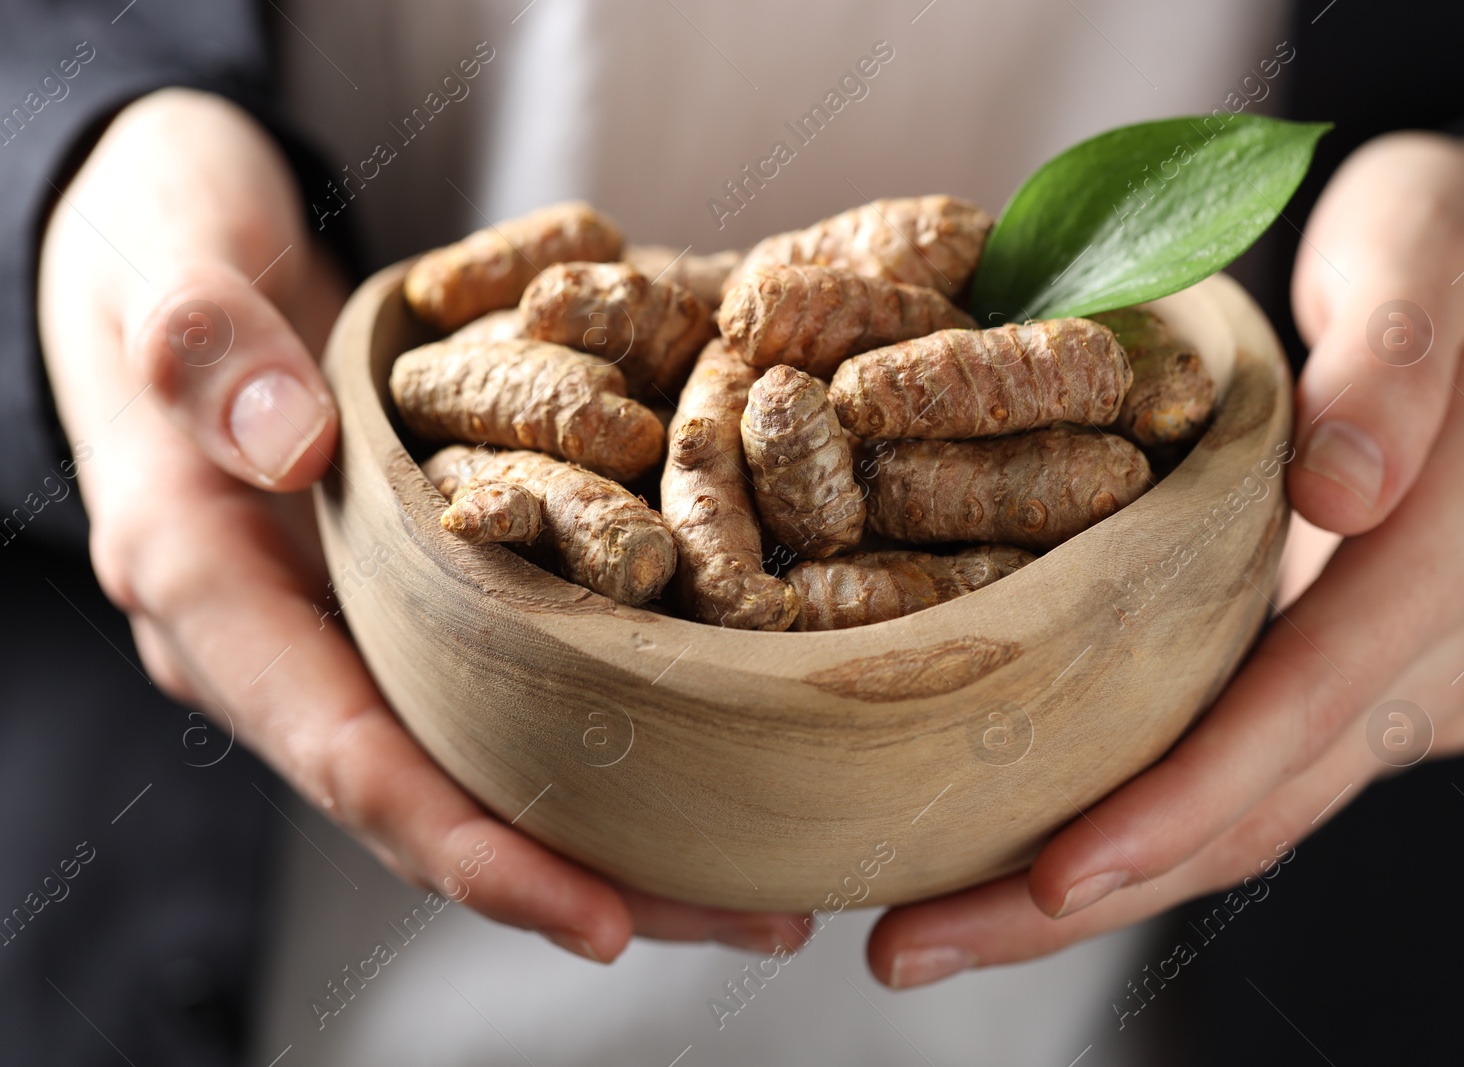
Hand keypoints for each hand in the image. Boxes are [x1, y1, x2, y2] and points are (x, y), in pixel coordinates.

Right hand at [38, 89, 805, 960]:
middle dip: (592, 874)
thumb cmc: (155, 253)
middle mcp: (300, 641)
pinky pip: (520, 670)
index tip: (605, 921)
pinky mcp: (426, 584)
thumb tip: (287, 445)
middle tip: (755, 919)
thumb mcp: (163, 269)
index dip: (474, 851)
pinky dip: (612, 716)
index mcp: (217, 595)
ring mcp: (366, 619)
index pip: (351, 758)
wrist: (170, 248)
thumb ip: (205, 348)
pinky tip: (722, 733)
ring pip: (497, 753)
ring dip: (628, 822)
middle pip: (448, 798)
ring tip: (770, 876)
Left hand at [866, 132, 1463, 986]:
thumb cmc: (1458, 250)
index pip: (1306, 706)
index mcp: (1461, 547)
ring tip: (936, 928)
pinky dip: (1141, 827)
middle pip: (1261, 807)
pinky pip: (1250, 777)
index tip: (1051, 874)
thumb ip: (1390, 364)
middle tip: (916, 945)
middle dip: (1092, 892)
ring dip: (1098, 886)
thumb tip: (1338, 488)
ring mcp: (1406, 678)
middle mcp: (1443, 646)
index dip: (1181, 800)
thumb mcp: (1427, 252)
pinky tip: (1024, 856)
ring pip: (1251, 817)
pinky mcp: (1360, 680)